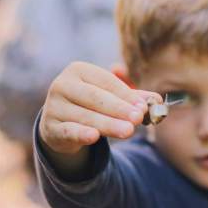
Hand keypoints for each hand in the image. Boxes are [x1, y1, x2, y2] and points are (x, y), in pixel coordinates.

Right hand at [40, 61, 161, 154]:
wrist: (61, 124)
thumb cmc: (91, 105)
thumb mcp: (111, 98)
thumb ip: (134, 98)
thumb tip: (157, 100)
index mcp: (79, 70)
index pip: (106, 82)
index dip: (126, 95)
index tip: (144, 107)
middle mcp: (62, 85)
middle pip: (96, 98)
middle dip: (119, 109)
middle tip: (138, 118)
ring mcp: (54, 106)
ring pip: (86, 117)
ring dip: (109, 124)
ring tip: (129, 131)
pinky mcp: (50, 128)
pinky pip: (69, 131)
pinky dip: (81, 134)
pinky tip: (93, 136)